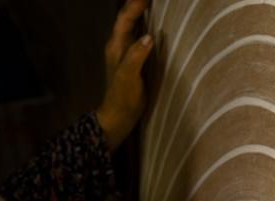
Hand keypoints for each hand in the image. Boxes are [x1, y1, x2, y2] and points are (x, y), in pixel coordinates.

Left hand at [95, 0, 153, 151]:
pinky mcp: (135, 60)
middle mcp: (120, 45)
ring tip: (153, 4)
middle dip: (137, 5)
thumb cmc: (122, 97)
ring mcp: (127, 52)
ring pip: (134, 26)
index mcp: (116, 46)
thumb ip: (136, 57)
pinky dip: (148, 27)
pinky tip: (157, 26)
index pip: (124, 18)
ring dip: (142, 13)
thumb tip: (149, 36)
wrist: (119, 116)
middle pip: (127, 18)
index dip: (135, 5)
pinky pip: (140, 37)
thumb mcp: (128, 77)